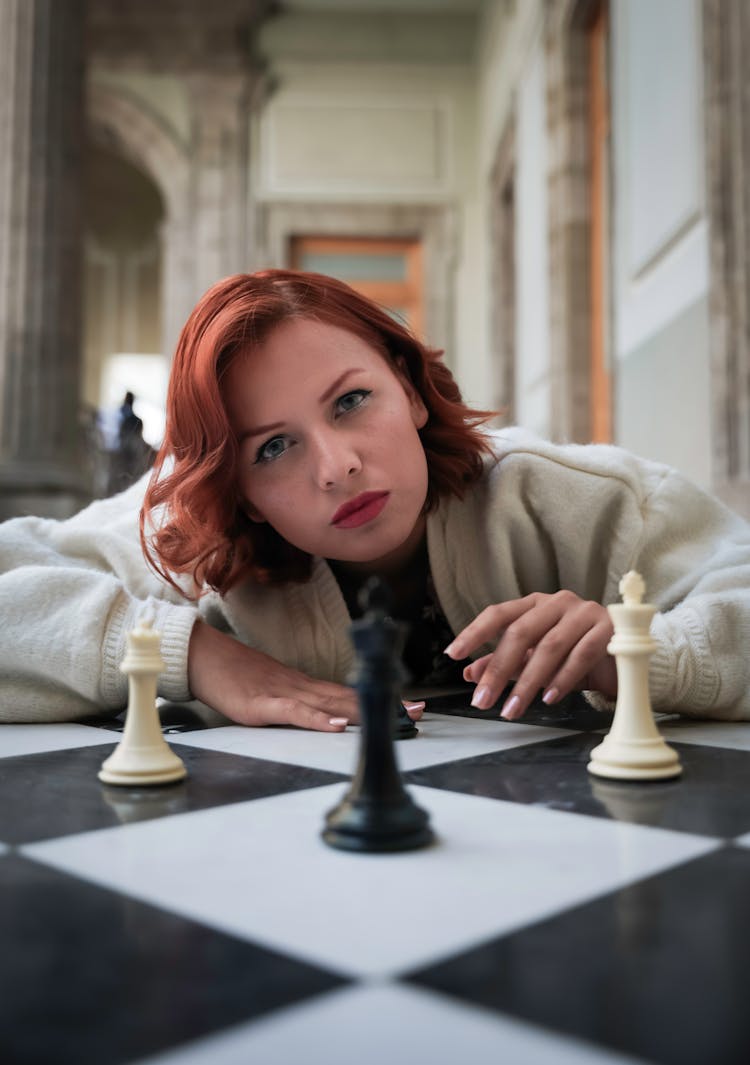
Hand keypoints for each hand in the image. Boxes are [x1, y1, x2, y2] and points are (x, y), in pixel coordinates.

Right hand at [188, 621, 424, 730]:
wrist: (202, 658)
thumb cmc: (234, 676)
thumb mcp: (272, 692)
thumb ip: (296, 704)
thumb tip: (319, 716)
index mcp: (305, 687)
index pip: (351, 693)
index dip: (381, 699)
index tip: (411, 707)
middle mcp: (302, 688)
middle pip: (351, 697)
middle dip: (386, 705)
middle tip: (419, 713)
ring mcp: (284, 694)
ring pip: (332, 704)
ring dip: (366, 711)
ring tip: (394, 718)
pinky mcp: (263, 706)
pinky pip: (296, 713)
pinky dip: (319, 720)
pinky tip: (339, 726)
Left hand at [444, 591, 616, 719]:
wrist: (624, 656)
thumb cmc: (575, 655)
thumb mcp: (536, 660)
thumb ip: (505, 664)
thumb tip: (471, 675)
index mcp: (535, 604)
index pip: (499, 614)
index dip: (474, 633)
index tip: (453, 654)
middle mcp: (558, 603)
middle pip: (521, 633)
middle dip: (498, 670)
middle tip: (482, 701)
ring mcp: (584, 613)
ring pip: (549, 647)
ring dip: (528, 683)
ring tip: (512, 709)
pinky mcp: (608, 629)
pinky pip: (581, 655)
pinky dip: (563, 679)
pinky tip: (549, 698)